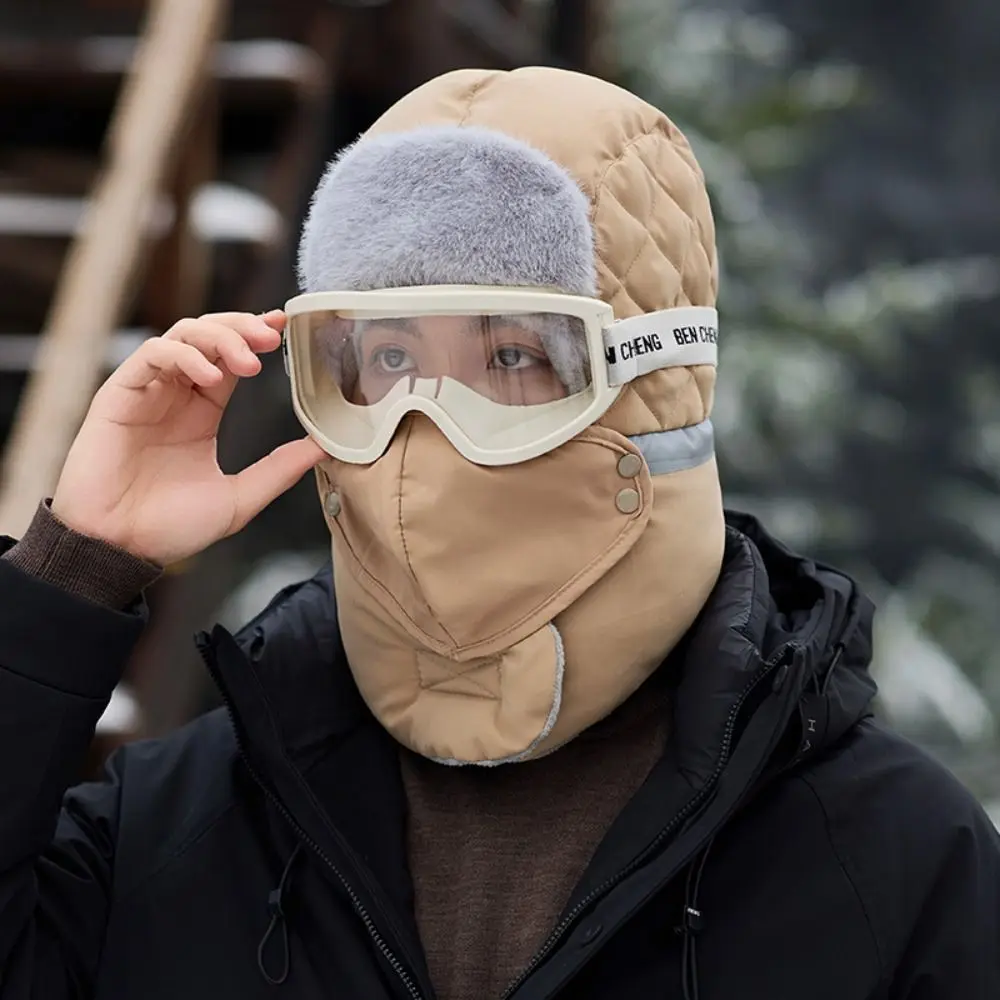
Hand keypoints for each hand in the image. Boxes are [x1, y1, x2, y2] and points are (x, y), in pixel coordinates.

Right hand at [51, 310, 325, 565]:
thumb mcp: (240, 498)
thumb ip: (280, 469)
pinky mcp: (119, 395)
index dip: (255, 337)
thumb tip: (325, 448)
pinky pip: (151, 356)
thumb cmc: (168, 528)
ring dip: (219, 338)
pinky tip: (209, 376)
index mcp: (202, 413)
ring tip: (247, 362)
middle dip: (242, 328)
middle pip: (208, 335)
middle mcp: (175, 395)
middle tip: (271, 338)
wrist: (118, 548)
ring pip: (182, 335)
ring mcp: (147, 392)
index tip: (284, 328)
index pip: (230, 359)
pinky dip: (184, 356)